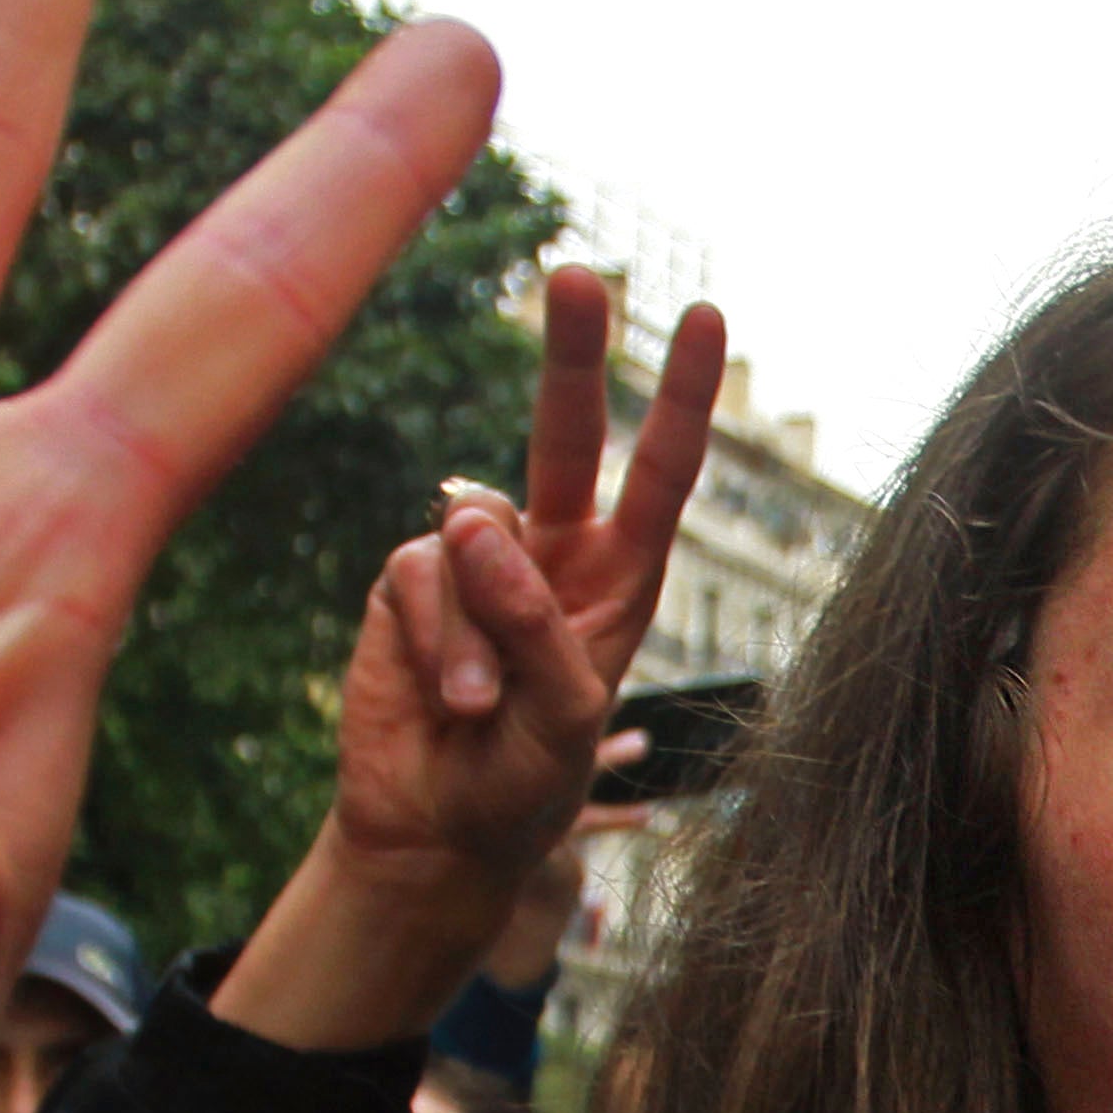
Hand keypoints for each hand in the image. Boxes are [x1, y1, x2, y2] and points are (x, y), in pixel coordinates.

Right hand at [211, 283, 723, 1052]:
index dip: (681, 396)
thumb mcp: (564, 718)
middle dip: (572, 356)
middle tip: (576, 276)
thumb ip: (533, 622)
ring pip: (476, 533)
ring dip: (477, 624)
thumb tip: (473, 519)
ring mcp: (475, 562)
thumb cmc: (525, 788)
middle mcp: (552, 555)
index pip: (660, 474)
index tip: (705, 315)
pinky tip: (441, 694)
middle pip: (566, 436)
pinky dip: (433, 637)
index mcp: (620, 582)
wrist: (435, 835)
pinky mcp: (407, 582)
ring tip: (479, 705)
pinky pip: (419, 574)